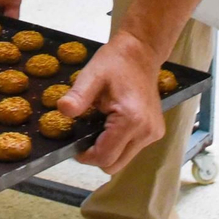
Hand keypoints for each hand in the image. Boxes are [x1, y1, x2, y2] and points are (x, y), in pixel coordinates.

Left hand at [58, 31, 165, 173]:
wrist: (141, 53)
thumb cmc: (115, 62)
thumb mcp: (91, 75)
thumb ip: (78, 96)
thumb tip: (63, 110)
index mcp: (131, 120)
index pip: (104, 157)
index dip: (85, 155)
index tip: (74, 142)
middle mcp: (147, 132)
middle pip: (114, 165)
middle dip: (96, 155)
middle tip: (85, 133)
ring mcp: (154, 134)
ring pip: (123, 160)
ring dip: (108, 149)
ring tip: (100, 123)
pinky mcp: (156, 132)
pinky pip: (131, 150)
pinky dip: (118, 144)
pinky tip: (112, 123)